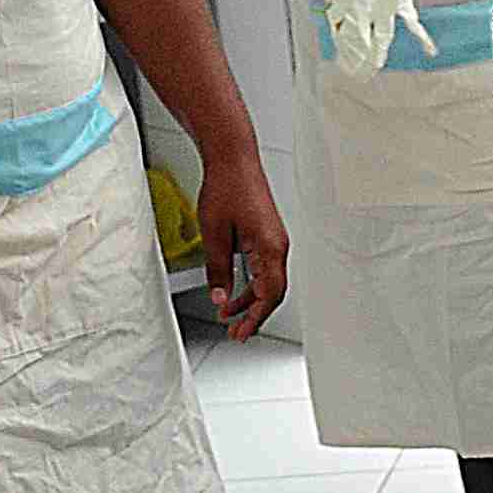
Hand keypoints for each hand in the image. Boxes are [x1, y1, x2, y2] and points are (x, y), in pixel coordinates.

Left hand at [193, 153, 290, 340]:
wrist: (233, 160)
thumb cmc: (228, 187)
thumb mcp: (214, 234)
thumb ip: (218, 270)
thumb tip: (220, 297)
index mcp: (271, 248)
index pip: (269, 294)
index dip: (255, 317)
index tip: (242, 332)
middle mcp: (278, 246)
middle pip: (271, 292)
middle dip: (253, 314)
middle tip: (236, 332)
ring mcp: (273, 241)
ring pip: (266, 281)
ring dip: (248, 300)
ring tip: (229, 314)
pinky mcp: (266, 236)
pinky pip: (262, 268)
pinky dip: (249, 283)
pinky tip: (233, 290)